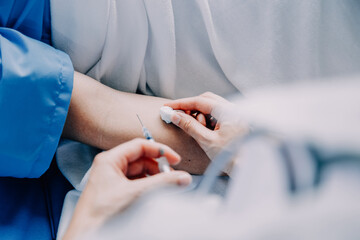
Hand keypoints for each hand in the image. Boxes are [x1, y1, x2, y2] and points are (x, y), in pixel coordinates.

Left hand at [64, 138, 191, 238]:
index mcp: (110, 160)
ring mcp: (112, 179)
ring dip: (153, 178)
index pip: (140, 146)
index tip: (174, 159)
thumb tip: (181, 177)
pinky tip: (154, 193)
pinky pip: (136, 183)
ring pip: (140, 172)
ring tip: (164, 186)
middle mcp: (110, 167)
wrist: (88, 234)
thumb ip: (162, 183)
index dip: (159, 151)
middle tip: (171, 176)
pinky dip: (147, 186)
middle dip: (157, 167)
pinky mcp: (116, 191)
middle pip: (141, 159)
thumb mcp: (135, 193)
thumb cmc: (100, 213)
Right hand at [165, 92, 248, 160]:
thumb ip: (190, 126)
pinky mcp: (235, 122)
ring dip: (199, 115)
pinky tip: (204, 130)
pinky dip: (207, 120)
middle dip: (191, 107)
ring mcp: (236, 115)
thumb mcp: (207, 141)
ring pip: (212, 107)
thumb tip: (175, 115)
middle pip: (207, 100)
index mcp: (230, 111)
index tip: (168, 107)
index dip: (182, 103)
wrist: (250, 170)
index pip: (201, 101)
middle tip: (177, 116)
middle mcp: (235, 109)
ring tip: (197, 130)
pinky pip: (217, 115)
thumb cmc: (232, 158)